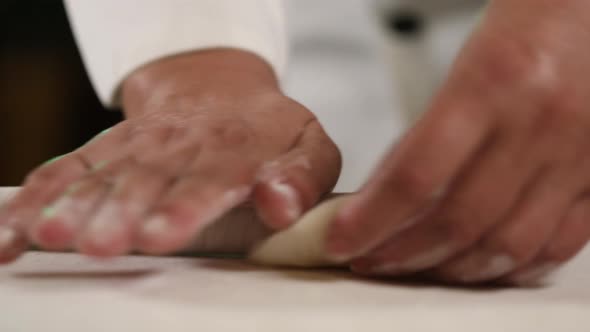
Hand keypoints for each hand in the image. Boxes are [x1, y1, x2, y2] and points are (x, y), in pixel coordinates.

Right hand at [0, 49, 340, 261]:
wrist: (218, 87)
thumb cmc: (268, 129)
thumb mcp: (309, 146)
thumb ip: (301, 179)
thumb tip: (280, 206)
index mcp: (231, 153)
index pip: (205, 182)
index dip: (181, 209)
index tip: (159, 234)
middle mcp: (176, 150)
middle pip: (142, 181)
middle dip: (118, 212)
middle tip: (96, 242)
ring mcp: (135, 148)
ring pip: (98, 176)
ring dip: (71, 206)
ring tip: (48, 235)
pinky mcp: (104, 151)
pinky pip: (64, 172)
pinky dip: (34, 201)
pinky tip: (11, 235)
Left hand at [327, 0, 589, 284]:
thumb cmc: (530, 21)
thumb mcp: (461, 63)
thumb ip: (424, 131)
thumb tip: (379, 196)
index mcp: (493, 82)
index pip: (416, 176)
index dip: (371, 220)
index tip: (341, 240)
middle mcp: (540, 123)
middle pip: (458, 220)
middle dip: (401, 254)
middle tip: (368, 260)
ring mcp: (579, 155)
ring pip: (507, 244)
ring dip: (450, 268)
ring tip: (412, 267)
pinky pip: (560, 243)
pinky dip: (512, 266)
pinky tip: (479, 268)